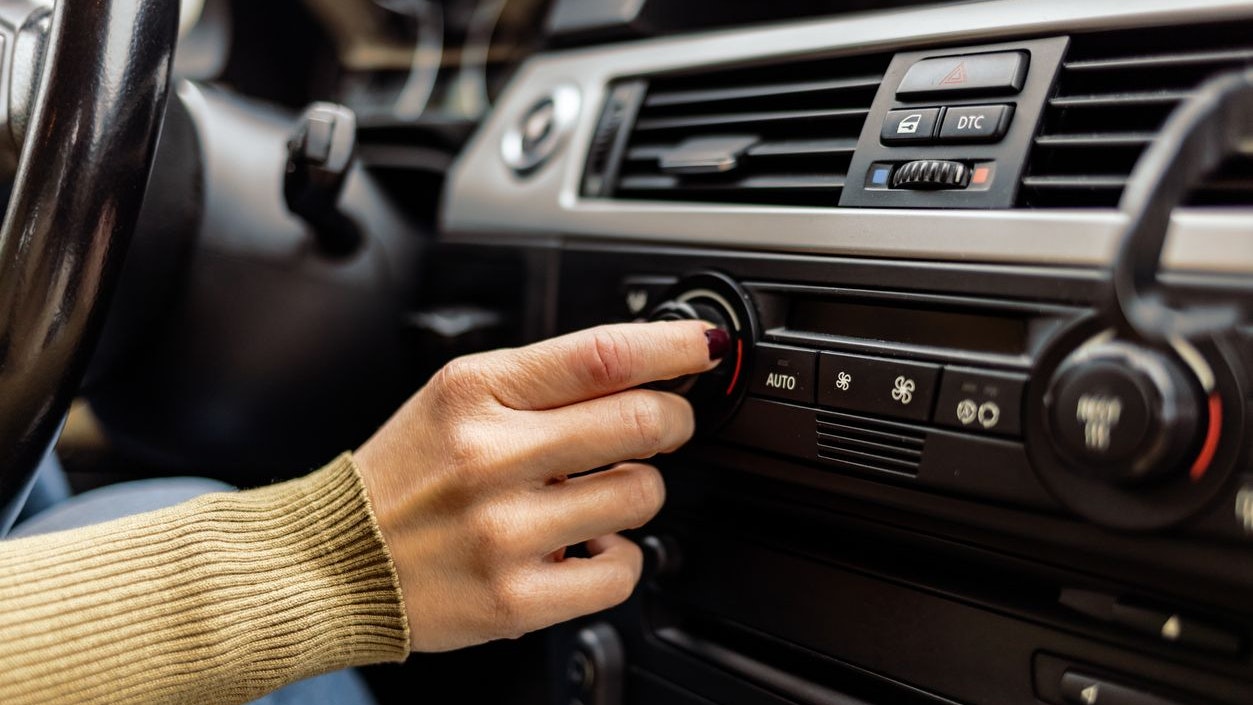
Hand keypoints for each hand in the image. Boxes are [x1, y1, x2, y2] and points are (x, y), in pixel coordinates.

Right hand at [354, 320, 724, 651]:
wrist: (337, 562)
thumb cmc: (406, 476)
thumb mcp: (455, 398)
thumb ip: (539, 382)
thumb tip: (641, 370)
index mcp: (475, 392)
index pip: (600, 355)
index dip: (672, 346)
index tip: (704, 347)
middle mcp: (489, 457)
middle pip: (640, 421)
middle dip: (674, 419)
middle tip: (666, 424)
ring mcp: (504, 531)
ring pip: (641, 495)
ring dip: (638, 491)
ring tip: (598, 495)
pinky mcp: (515, 598)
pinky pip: (622, 572)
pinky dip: (621, 558)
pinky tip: (588, 547)